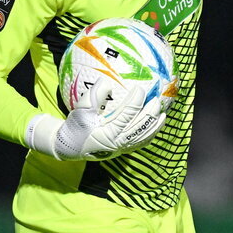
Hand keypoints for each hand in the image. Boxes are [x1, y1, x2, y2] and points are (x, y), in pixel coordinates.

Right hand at [26, 80, 165, 160]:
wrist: (69, 146)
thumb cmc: (75, 127)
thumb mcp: (80, 111)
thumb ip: (93, 97)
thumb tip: (106, 81)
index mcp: (107, 133)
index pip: (126, 116)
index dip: (135, 102)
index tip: (140, 89)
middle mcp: (117, 143)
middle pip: (139, 127)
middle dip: (150, 113)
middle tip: (156, 100)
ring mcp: (121, 149)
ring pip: (143, 137)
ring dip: (154, 125)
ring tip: (163, 114)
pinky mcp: (122, 150)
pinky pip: (140, 143)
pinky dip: (150, 134)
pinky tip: (156, 125)